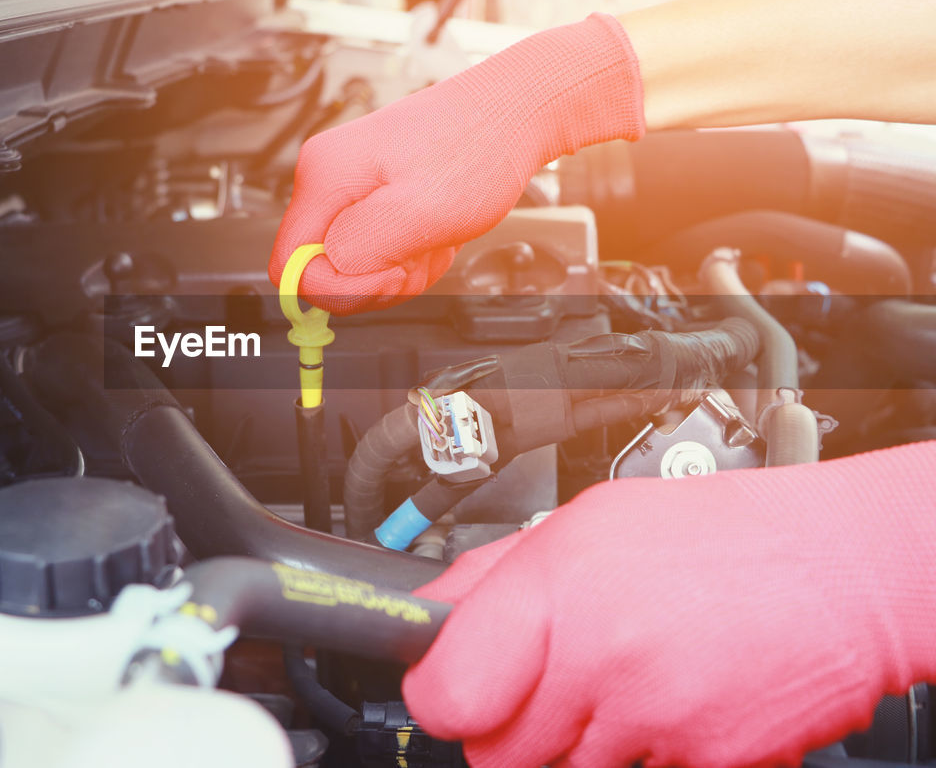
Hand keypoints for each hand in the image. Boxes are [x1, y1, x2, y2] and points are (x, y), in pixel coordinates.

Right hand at [268, 13, 644, 314]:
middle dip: (375, 279)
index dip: (339, 288)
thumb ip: (361, 248)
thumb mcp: (421, 212)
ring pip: (354, 266)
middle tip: (420, 253)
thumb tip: (318, 274)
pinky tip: (435, 232)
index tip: (390, 272)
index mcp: (324, 177)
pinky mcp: (372, 195)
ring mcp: (350, 187)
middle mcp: (327, 179)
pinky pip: (376, 251)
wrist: (515, 111)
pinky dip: (410, 254)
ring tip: (434, 237)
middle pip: (322, 271)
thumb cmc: (480, 148)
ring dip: (399, 269)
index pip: (289, 268)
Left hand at [403, 441, 935, 767]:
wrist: (838, 568)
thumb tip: (428, 616)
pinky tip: (668, 705)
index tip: (459, 689)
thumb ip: (494, 577)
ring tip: (620, 687)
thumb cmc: (714, 537)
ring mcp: (655, 719)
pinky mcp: (707, 763)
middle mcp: (602, 656)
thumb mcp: (585, 523)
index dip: (445, 696)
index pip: (447, 695)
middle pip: (497, 754)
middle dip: (511, 729)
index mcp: (558, 588)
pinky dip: (645, 757)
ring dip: (578, 747)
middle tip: (549, 688)